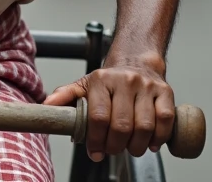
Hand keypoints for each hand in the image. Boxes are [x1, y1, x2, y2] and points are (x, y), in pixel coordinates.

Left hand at [44, 54, 174, 159]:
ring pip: (144, 125)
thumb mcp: (85, 84)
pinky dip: (159, 137)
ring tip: (130, 148)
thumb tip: (45, 106)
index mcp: (101, 79)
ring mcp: (146, 86)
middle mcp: (125, 80)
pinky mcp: (166, 91)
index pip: (98, 117)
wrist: (136, 60)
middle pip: (121, 125)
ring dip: (136, 146)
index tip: (95, 152)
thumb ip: (66, 95)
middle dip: (115, 146)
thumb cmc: (110, 80)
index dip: (96, 140)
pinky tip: (150, 142)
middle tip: (112, 151)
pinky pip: (165, 120)